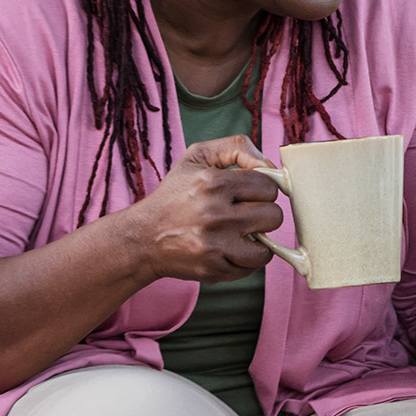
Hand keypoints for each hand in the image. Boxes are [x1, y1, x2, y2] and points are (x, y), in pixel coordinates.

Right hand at [117, 135, 280, 283]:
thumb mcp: (197, 157)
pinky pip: (251, 268)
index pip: (269, 186)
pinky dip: (246, 260)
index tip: (251, 195)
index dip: (263, 190)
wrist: (142, 237)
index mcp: (214, 183)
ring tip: (242, 234)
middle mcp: (214, 214)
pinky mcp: (211, 269)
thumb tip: (269, 164)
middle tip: (246, 214)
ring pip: (266, 247)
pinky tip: (231, 250)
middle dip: (264, 215)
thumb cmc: (174, 196)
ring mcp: (213, 245)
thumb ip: (236, 146)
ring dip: (259, 241)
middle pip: (274, 216)